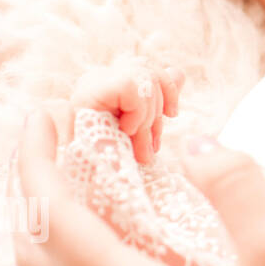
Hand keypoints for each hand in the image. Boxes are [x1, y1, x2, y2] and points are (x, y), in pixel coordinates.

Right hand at [45, 62, 183, 166]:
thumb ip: (161, 99)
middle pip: (147, 67)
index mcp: (106, 88)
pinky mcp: (87, 94)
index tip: (172, 115)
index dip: (168, 88)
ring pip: (143, 75)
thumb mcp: (148, 130)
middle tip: (151, 144)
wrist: (107, 199)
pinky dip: (137, 112)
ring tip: (136, 142)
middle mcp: (93, 83)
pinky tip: (125, 132)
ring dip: (148, 115)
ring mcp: (87, 88)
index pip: (146, 66)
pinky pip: (132, 87)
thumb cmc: (123, 168)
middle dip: (158, 107)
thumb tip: (177, 72)